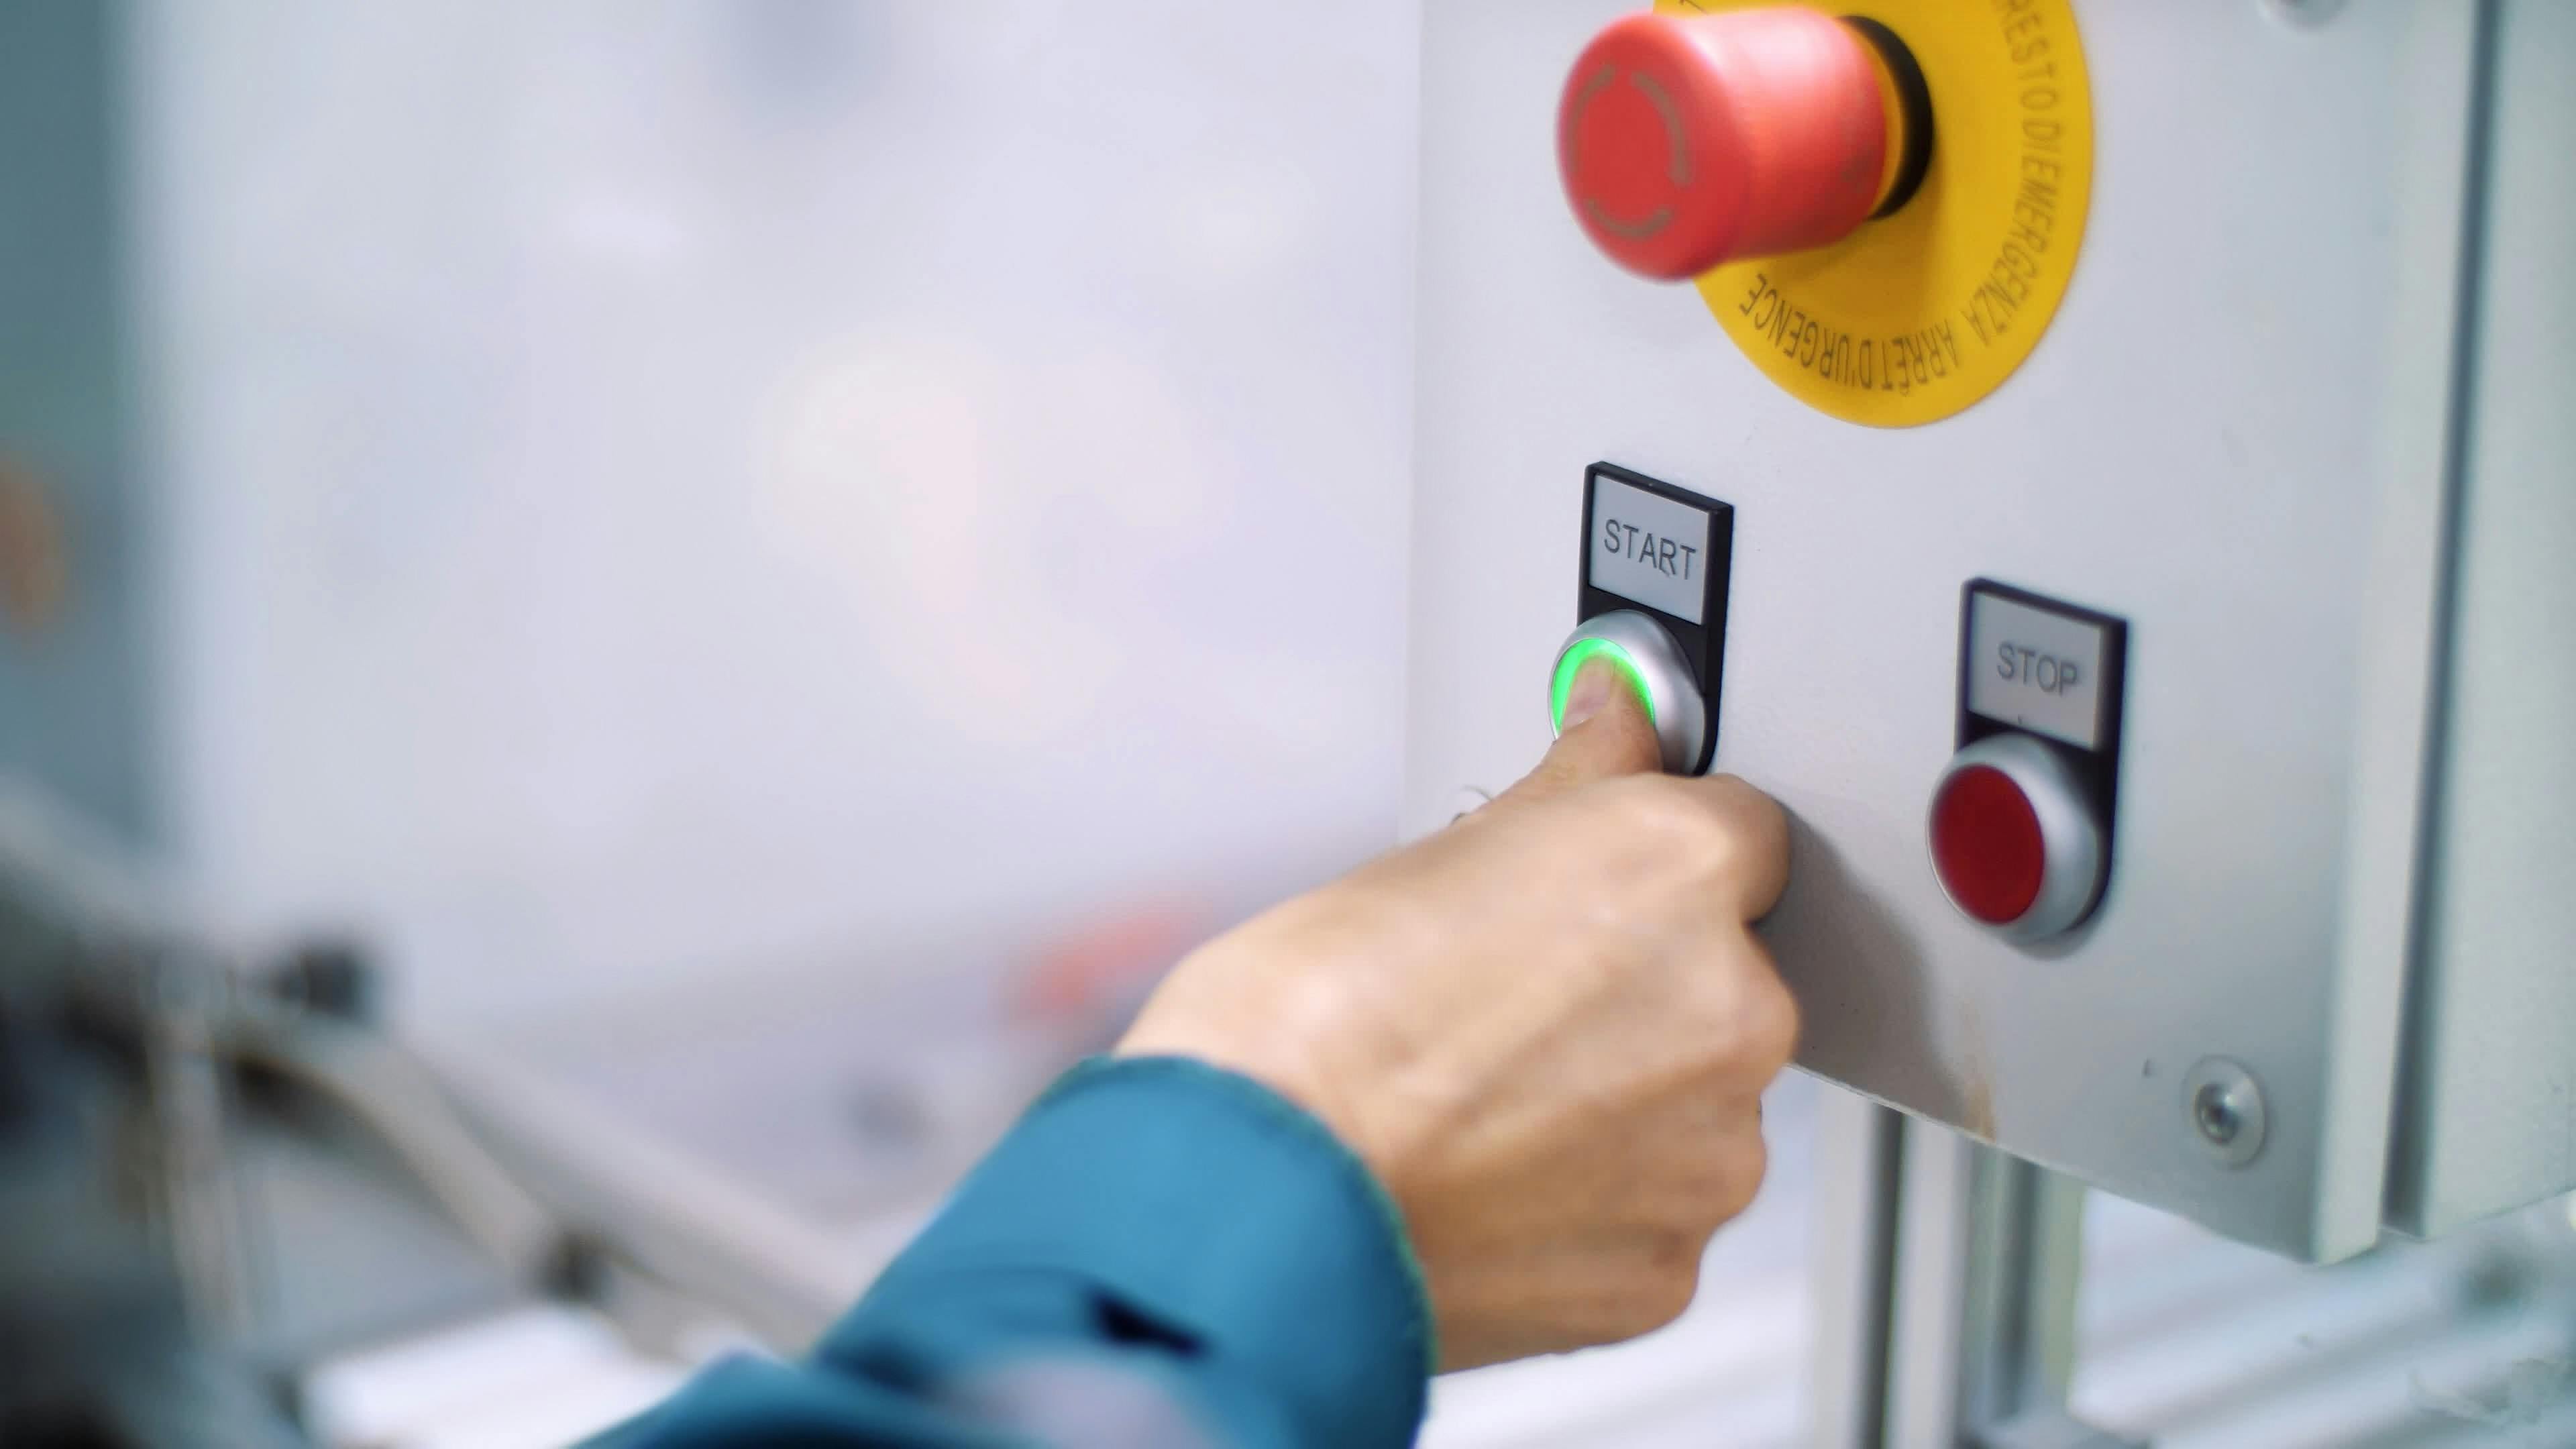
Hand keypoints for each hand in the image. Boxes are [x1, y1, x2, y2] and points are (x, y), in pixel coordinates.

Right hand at [1116, 660, 1795, 1369]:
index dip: (1653, 862)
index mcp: (1679, 872)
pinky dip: (1587, 1205)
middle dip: (1634, 991)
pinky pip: (1651, 1215)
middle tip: (1502, 1005)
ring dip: (1615, 1101)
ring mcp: (1707, 1152)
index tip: (1599, 888)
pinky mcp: (1666, 1267)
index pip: (1739, 835)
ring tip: (1478, 1101)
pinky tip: (1487, 1176)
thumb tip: (1620, 718)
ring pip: (1690, 1106)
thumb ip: (1574, 782)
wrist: (1253, 1193)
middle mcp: (1729, 1009)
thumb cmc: (1309, 1022)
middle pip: (1722, 980)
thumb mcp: (1435, 850)